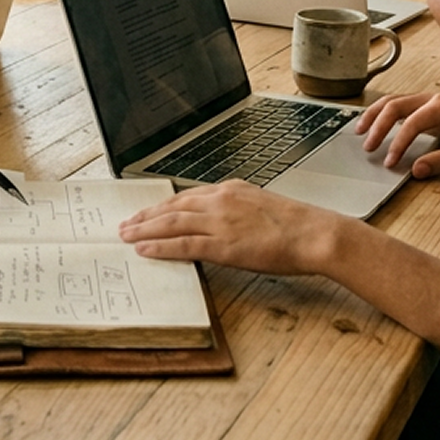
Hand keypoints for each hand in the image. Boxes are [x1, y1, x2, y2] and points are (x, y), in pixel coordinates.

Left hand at [118, 180, 334, 273]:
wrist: (313, 233)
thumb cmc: (295, 224)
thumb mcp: (261, 205)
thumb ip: (237, 209)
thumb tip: (221, 220)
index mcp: (230, 190)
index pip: (186, 196)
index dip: (163, 205)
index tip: (147, 211)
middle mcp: (221, 201)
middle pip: (173, 206)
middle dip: (146, 215)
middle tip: (125, 223)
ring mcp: (220, 222)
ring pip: (172, 223)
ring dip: (145, 229)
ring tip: (126, 236)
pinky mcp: (223, 244)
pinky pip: (183, 245)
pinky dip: (160, 247)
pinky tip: (145, 249)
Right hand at [356, 92, 439, 178]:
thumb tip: (415, 170)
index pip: (411, 123)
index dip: (398, 144)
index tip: (391, 162)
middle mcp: (433, 98)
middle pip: (395, 105)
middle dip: (378, 125)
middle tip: (367, 146)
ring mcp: (430, 101)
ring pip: (394, 102)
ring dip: (376, 115)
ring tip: (360, 131)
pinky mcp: (429, 108)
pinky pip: (401, 107)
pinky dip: (385, 115)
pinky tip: (375, 125)